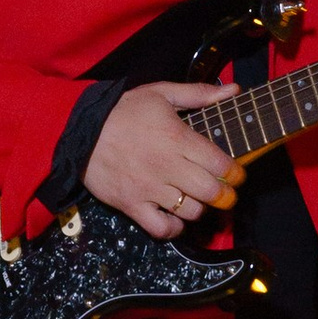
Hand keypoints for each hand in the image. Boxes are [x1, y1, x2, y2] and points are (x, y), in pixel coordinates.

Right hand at [83, 80, 241, 238]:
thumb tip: (233, 90)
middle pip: (210, 191)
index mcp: (176, 137)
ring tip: (198, 201)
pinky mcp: (132, 205)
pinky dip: (174, 229)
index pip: (219, 163)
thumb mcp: (161, 93)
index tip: (237, 175)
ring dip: (200, 209)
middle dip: (225, 196)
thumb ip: (199, 93)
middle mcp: (166, 165)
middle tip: (225, 193)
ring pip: (190, 211)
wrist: (80, 131)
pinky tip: (176, 219)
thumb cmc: (123, 111)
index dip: (235, 172)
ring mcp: (149, 188)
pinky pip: (161, 228)